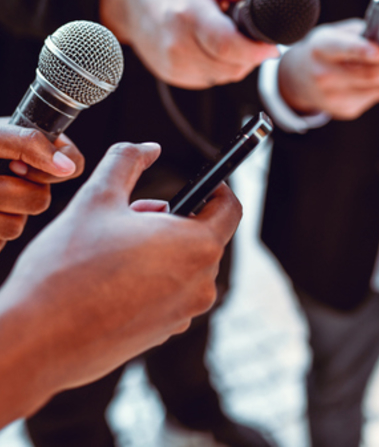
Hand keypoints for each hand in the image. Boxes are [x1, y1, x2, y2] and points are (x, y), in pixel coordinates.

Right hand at [0, 141, 240, 424]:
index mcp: (196, 247)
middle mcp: (200, 284)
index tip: (202, 184)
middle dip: (177, 218)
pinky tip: (114, 277)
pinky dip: (154, 278)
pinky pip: (172, 293)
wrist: (35, 341)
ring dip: (163, 247)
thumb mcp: (97, 198)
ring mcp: (184, 313)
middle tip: (137, 213)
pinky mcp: (164, 333)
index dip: (217, 189)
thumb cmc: (66, 272)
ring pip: (187, 265)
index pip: (231, 209)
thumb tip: (148, 148)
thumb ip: (127, 161)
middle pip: (205, 236)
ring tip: (118, 245)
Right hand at [100, 0, 279, 87]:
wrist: (133, 2)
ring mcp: (174, 64)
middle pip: (230, 65)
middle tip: (252, 38)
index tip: (272, 47)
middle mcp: (178, 44)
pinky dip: (221, 68)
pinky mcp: (174, 76)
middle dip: (250, 56)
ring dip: (237, 63)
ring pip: (225, 76)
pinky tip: (214, 49)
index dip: (255, 51)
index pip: (226, 45)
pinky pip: (212, 80)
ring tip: (230, 39)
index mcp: (189, 15)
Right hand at [278, 19, 378, 119]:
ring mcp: (334, 98)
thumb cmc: (321, 49)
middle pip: (370, 75)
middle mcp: (325, 75)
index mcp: (320, 49)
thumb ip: (359, 34)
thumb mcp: (333, 33)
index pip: (340, 48)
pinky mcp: (346, 110)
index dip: (359, 51)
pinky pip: (378, 97)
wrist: (295, 79)